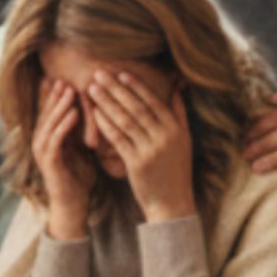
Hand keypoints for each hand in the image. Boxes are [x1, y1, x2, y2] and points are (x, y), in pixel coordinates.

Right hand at [33, 79, 96, 238]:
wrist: (73, 205)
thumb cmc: (79, 177)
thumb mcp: (81, 149)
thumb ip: (81, 131)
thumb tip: (95, 111)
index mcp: (49, 137)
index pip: (51, 110)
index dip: (57, 92)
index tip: (69, 74)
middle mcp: (41, 141)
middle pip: (47, 112)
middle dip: (56, 93)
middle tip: (65, 74)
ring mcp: (43, 151)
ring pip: (49, 122)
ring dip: (59, 105)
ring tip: (69, 89)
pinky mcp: (49, 162)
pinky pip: (55, 139)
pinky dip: (64, 125)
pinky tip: (73, 113)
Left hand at [89, 70, 195, 220]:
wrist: (171, 203)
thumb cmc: (175, 171)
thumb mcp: (184, 141)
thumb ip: (179, 114)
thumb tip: (176, 89)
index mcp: (176, 129)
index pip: (153, 101)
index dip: (136, 86)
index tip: (120, 72)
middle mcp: (165, 137)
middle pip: (136, 107)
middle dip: (116, 89)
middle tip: (99, 73)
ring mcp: (151, 150)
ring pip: (125, 121)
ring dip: (107, 102)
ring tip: (92, 89)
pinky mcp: (136, 163)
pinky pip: (118, 139)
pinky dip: (106, 125)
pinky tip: (94, 113)